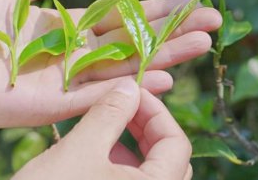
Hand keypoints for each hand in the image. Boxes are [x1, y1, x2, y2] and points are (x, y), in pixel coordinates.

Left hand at [0, 0, 220, 132]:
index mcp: (68, 28)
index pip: (122, 16)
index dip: (157, 9)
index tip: (192, 1)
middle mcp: (76, 55)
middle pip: (134, 42)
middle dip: (174, 32)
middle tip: (215, 23)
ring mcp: (69, 81)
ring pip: (126, 67)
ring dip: (166, 57)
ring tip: (204, 44)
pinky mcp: (55, 104)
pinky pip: (100, 95)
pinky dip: (132, 86)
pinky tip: (164, 77)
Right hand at [13, 81, 192, 179]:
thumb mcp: (81, 148)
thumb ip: (110, 113)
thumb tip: (130, 87)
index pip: (177, 144)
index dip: (156, 111)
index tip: (129, 92)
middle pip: (168, 158)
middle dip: (145, 126)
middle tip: (120, 105)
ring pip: (148, 172)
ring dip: (131, 144)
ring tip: (103, 125)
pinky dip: (117, 163)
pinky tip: (92, 152)